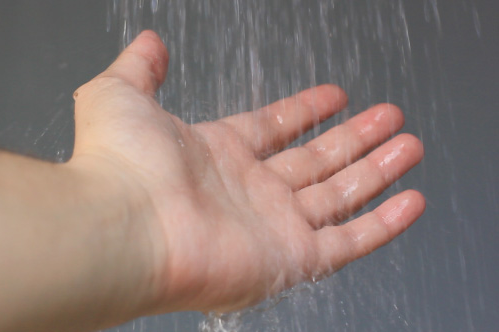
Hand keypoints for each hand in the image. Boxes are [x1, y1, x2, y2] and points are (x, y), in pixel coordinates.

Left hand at [69, 30, 424, 316]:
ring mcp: (272, 226)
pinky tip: (410, 201)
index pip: (274, 128)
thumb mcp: (122, 95)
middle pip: (315, 159)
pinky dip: (384, 225)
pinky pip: (349, 242)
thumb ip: (141, 67)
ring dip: (377, 171)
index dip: (306, 110)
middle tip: (389, 117)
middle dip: (355, 137)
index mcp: (217, 154)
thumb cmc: (118, 166)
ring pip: (339, 196)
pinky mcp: (291, 259)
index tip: (335, 96)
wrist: (123, 229)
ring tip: (409, 145)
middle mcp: (247, 191)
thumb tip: (150, 42)